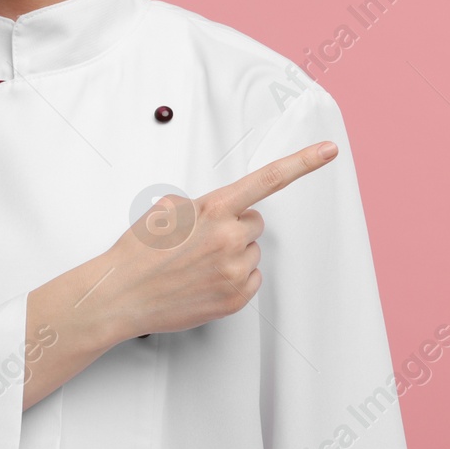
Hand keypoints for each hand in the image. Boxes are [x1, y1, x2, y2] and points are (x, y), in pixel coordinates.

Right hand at [100, 139, 339, 336]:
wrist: (120, 296)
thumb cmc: (138, 253)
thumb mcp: (165, 210)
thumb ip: (199, 204)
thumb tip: (212, 212)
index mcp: (214, 209)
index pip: (268, 179)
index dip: (303, 163)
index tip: (329, 150)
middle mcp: (229, 238)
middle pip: (254, 222)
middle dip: (234, 226)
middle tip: (201, 240)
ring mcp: (235, 270)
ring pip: (251, 251)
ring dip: (232, 253)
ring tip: (196, 264)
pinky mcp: (236, 298)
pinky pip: (251, 278)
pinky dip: (233, 278)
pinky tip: (205, 280)